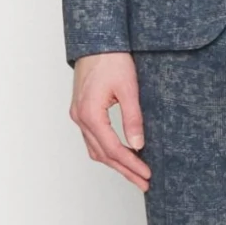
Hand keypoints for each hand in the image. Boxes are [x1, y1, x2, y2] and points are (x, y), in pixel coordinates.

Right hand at [70, 52, 151, 191]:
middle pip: (102, 154)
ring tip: (135, 174)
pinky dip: (107, 151)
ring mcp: (78, 115)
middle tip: (144, 183)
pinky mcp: (82, 111)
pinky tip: (121, 155)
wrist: (96, 42)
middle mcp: (80, 117)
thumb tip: (138, 144)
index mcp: (90, 113)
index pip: (112, 149)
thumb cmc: (111, 59)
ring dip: (115, 163)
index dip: (130, 164)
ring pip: (96, 149)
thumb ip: (132, 118)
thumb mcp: (128, 88)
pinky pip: (93, 139)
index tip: (147, 174)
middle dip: (124, 170)